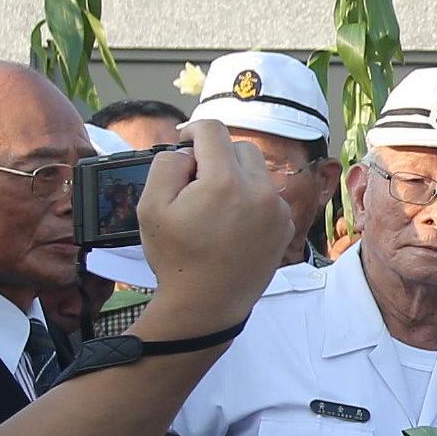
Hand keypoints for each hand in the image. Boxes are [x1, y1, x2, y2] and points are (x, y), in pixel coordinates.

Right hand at [125, 120, 295, 342]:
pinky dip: (251, 198)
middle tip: (195, 183)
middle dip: (215, 156)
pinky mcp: (285, 225)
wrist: (206, 304)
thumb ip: (166, 165)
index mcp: (225, 182)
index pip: (212, 130)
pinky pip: (268, 195)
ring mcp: (276, 209)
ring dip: (235, 175)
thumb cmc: (176, 257)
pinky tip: (232, 222)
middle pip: (239, 147)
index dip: (192, 130)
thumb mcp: (151, 206)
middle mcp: (259, 191)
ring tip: (214, 204)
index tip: (183, 141)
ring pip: (257, 170)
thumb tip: (187, 151)